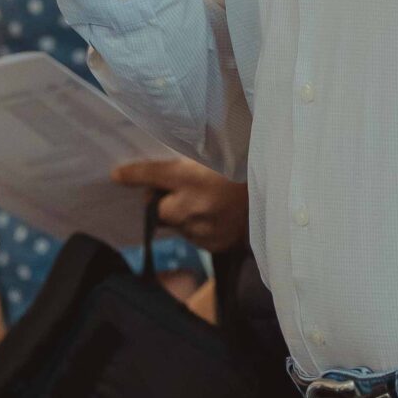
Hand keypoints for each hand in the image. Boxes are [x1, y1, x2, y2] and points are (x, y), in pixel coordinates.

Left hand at [111, 155, 249, 253]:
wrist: (280, 193)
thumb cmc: (245, 165)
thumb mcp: (215, 154)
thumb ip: (185, 163)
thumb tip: (157, 173)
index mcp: (193, 177)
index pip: (152, 174)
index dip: (132, 175)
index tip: (117, 175)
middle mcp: (194, 206)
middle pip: (159, 210)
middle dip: (165, 202)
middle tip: (183, 190)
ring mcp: (204, 228)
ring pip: (178, 225)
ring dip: (184, 216)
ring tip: (210, 202)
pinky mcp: (214, 244)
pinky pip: (195, 237)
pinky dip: (200, 228)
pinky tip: (219, 216)